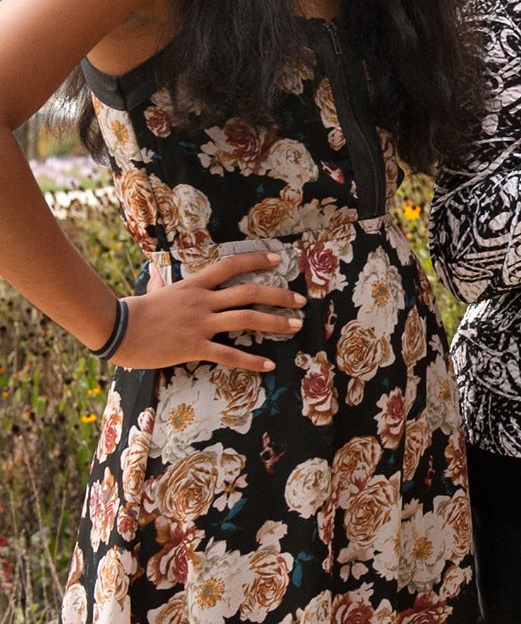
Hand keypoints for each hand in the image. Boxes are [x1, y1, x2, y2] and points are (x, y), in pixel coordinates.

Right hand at [119, 252, 305, 370]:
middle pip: (250, 292)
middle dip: (279, 296)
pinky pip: (229, 354)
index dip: (255, 259)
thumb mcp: (152, 291)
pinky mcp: (194, 346)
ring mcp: (200, 323)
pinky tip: (268, 364)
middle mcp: (203, 301)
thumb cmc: (133, 311)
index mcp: (194, 285)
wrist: (116, 329)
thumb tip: (156, 274)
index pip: (230, 265)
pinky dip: (251, 360)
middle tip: (301, 300)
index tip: (277, 258)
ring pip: (246, 319)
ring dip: (275, 323)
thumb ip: (161, 283)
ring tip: (296, 326)